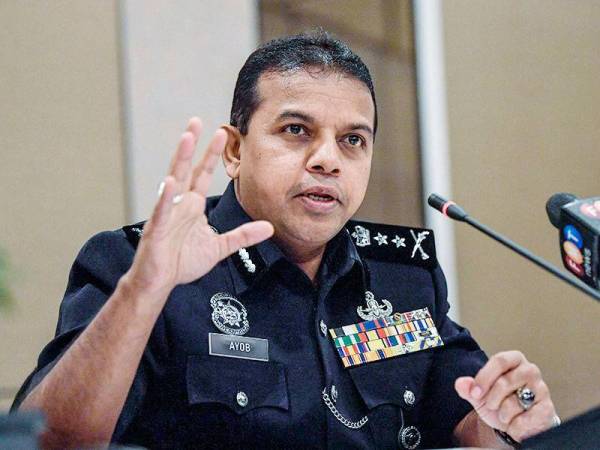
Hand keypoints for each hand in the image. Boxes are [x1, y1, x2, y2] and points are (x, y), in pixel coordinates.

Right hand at [126, 118, 273, 298]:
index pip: (202, 174)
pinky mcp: (157, 230)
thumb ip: (243, 236)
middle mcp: (178, 204)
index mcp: (192, 206)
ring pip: (173, 182)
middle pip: (186, 169)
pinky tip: (170, 182)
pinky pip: (162, 211)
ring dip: (180, 160)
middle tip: (197, 121)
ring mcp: (167, 214)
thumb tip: (269, 228)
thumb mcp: (220, 247)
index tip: (221, 133)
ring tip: (186, 138)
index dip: (211, 154)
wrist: (160, 282)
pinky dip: (166, 197)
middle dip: (192, 145)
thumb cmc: (184, 261)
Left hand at [455, 350, 556, 441]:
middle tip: (491, 406)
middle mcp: (530, 370)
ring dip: (503, 414)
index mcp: (513, 360)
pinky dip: (515, 426)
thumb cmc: (499, 403)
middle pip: (505, 381)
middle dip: (492, 399)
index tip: (475, 393)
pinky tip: (515, 424)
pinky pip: (526, 419)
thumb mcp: (480, 395)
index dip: (485, 377)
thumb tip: (462, 383)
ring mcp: (541, 389)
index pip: (499, 360)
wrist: (516, 424)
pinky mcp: (548, 409)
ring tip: (504, 415)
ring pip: (515, 402)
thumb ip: (469, 388)